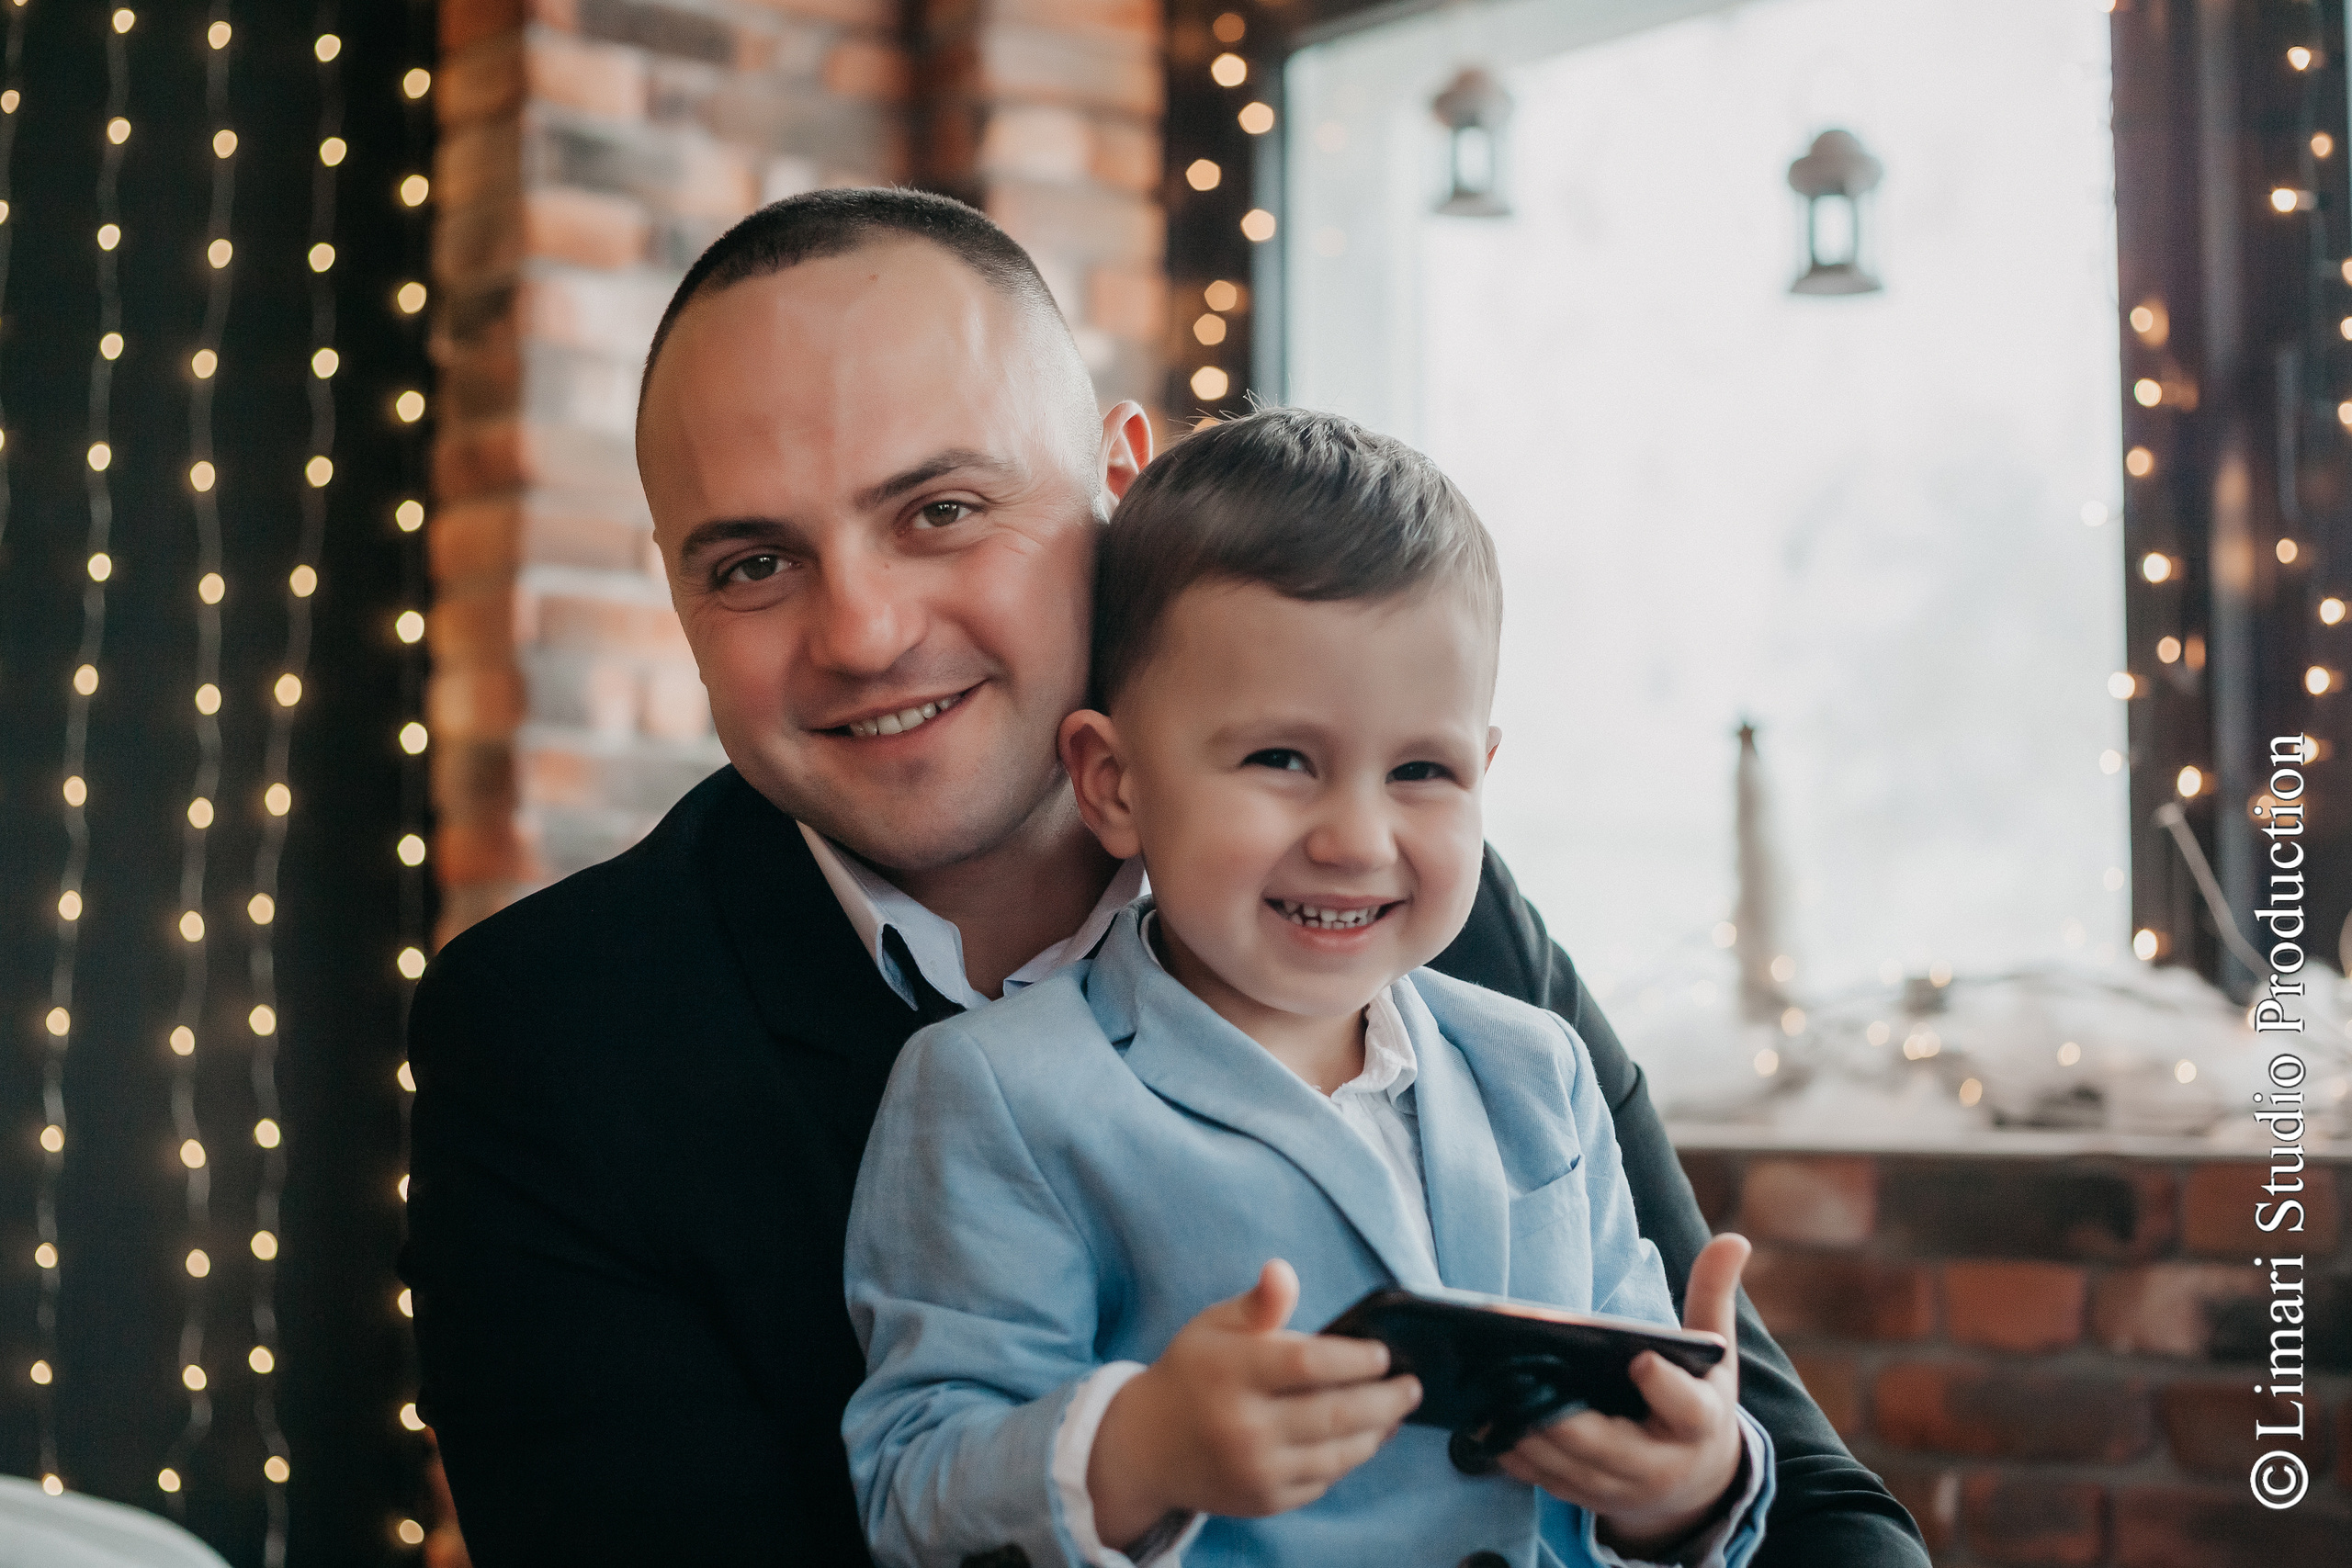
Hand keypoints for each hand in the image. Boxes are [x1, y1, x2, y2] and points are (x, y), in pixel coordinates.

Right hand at [1087, 1260, 1422, 1547]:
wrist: (1147, 1447)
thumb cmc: (1192, 1372)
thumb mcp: (1214, 1326)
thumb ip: (1259, 1304)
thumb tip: (1283, 1270)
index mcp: (1232, 1373)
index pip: (1309, 1364)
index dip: (1355, 1359)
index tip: (1383, 1352)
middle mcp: (1244, 1426)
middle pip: (1335, 1414)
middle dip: (1386, 1399)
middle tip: (1412, 1385)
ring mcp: (1255, 1470)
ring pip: (1337, 1454)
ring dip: (1376, 1432)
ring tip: (1396, 1409)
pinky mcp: (1264, 1501)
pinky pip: (1322, 1481)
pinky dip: (1348, 1459)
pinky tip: (1362, 1438)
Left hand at [1499, 1233, 1751, 1558]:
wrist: (1696, 1482)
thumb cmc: (1698, 1400)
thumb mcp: (1716, 1355)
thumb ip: (1714, 1296)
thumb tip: (1734, 1238)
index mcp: (1699, 1422)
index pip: (1687, 1409)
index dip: (1664, 1387)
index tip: (1639, 1359)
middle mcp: (1661, 1464)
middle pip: (1610, 1447)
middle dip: (1565, 1419)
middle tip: (1521, 1378)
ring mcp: (1621, 1488)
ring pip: (1569, 1468)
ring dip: (1527, 1435)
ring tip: (1488, 1394)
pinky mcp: (1588, 1498)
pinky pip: (1545, 1482)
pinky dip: (1514, 1457)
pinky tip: (1482, 1423)